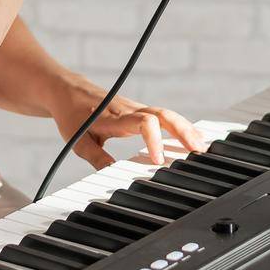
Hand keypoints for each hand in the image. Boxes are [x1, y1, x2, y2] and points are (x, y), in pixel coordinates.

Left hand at [47, 77, 205, 169]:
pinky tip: (191, 137)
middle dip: (184, 131)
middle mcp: (131, 110)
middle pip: (165, 116)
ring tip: (202, 147)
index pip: (145, 122)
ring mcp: (137, 109)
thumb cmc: (73, 116)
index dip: (155, 140)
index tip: (158, 161)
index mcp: (117, 118)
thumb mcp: (78, 141)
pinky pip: (164, 117)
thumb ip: (97, 158)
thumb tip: (114, 176)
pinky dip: (179, 126)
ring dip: (186, 129)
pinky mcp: (139, 112)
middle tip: (199, 151)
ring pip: (167, 115)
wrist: (68, 92)